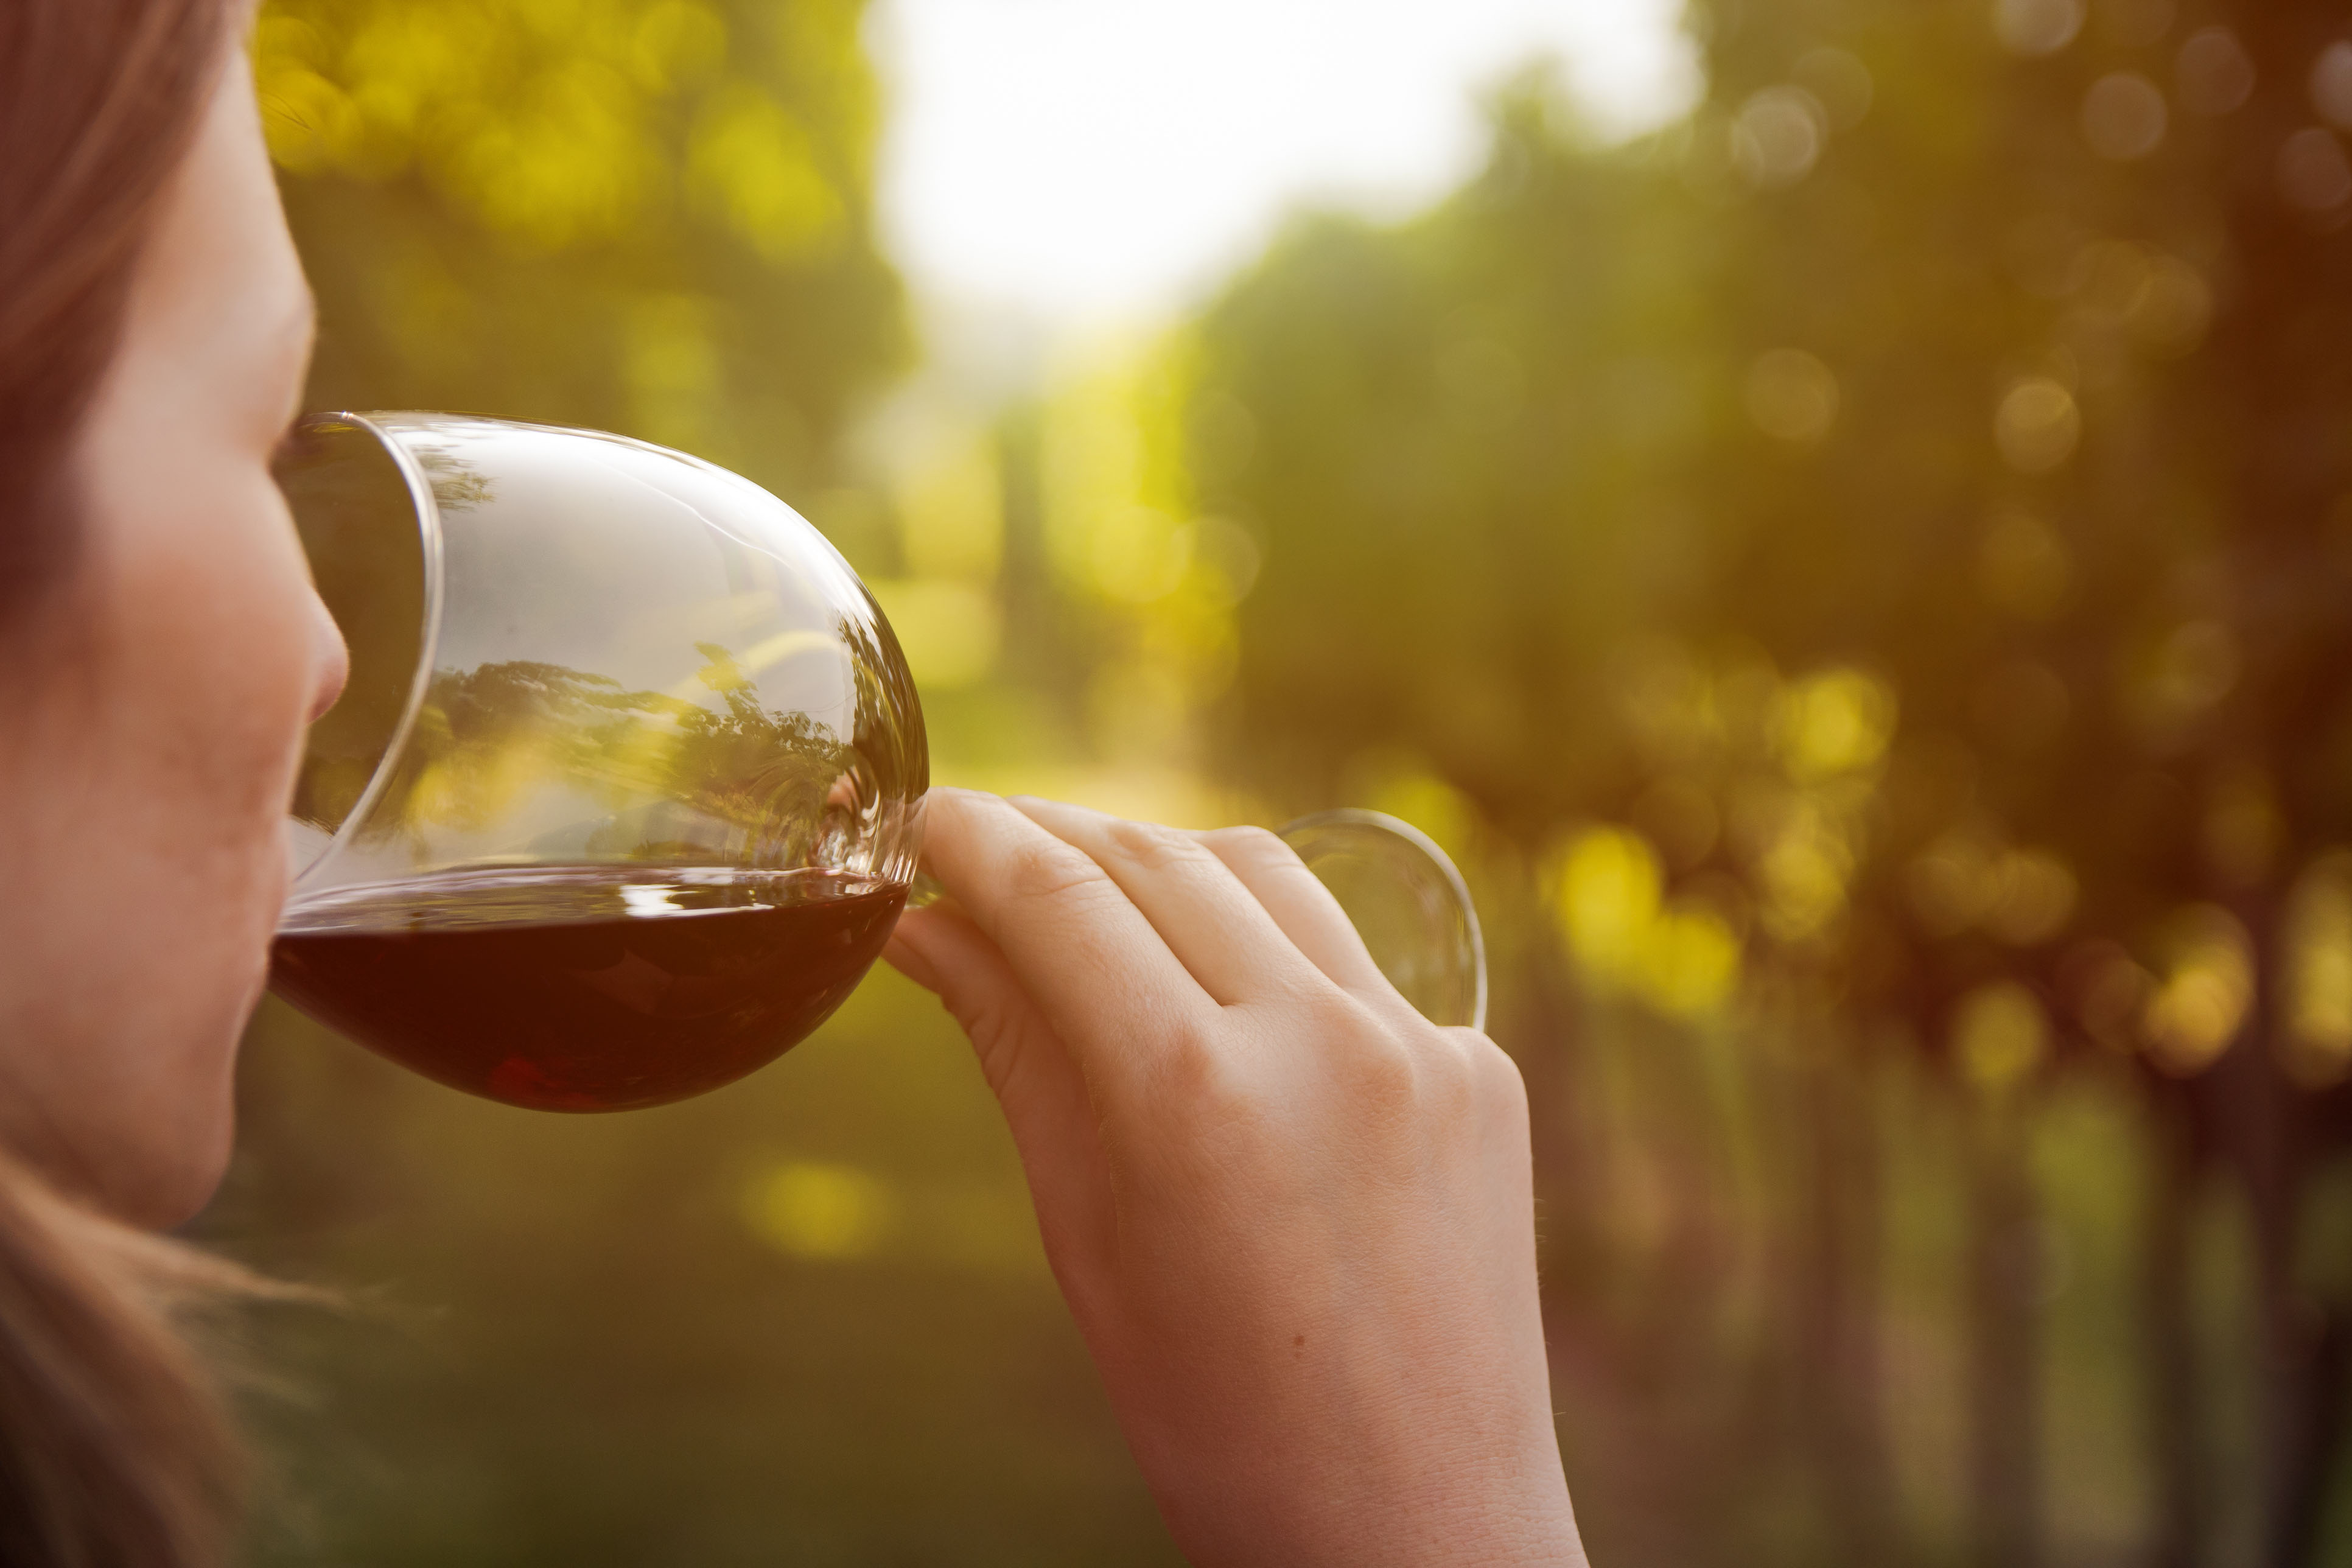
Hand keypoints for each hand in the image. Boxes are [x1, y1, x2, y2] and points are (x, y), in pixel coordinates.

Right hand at [884, 789, 1584, 1567]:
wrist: (1420, 1530)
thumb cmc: (1218, 1418)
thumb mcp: (1087, 1239)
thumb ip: (1016, 1056)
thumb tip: (927, 932)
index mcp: (1197, 1100)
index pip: (1059, 900)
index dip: (975, 838)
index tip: (924, 816)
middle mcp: (1324, 1042)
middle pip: (1160, 860)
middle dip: (1058, 835)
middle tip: (986, 842)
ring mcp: (1423, 1047)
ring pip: (1266, 875)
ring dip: (1165, 862)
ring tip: (1091, 889)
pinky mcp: (1482, 1070)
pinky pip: (1352, 961)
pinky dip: (1267, 950)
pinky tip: (1220, 990)